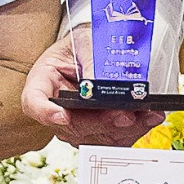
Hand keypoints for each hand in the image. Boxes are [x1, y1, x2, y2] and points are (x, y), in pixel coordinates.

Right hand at [16, 26, 156, 147]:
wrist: (92, 51)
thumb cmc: (84, 45)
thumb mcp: (87, 43)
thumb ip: (93, 63)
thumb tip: (104, 86)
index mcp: (42, 82)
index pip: (34, 102)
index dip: (46, 112)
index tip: (62, 115)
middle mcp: (55, 109)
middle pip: (72, 125)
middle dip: (102, 122)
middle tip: (125, 115)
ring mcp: (75, 125)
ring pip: (96, 138)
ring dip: (125, 129)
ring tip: (148, 114)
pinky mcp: (95, 133)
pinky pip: (112, 140)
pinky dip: (133, 131)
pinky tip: (149, 118)